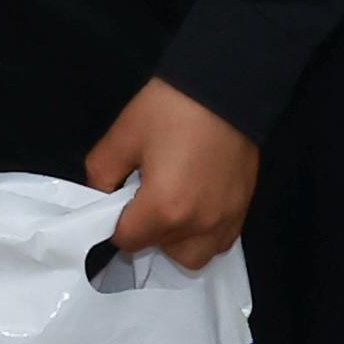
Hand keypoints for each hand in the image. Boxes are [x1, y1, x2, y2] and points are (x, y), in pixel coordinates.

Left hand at [82, 77, 259, 269]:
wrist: (225, 87)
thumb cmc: (171, 109)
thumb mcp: (122, 136)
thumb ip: (100, 174)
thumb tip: (100, 198)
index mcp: (164, 209)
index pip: (126, 240)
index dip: (113, 223)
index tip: (114, 201)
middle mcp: (198, 225)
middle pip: (160, 253)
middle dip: (146, 234)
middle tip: (141, 201)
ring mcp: (225, 221)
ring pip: (193, 256)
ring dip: (176, 241)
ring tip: (169, 207)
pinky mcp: (243, 210)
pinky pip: (219, 242)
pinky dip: (202, 234)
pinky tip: (193, 206)